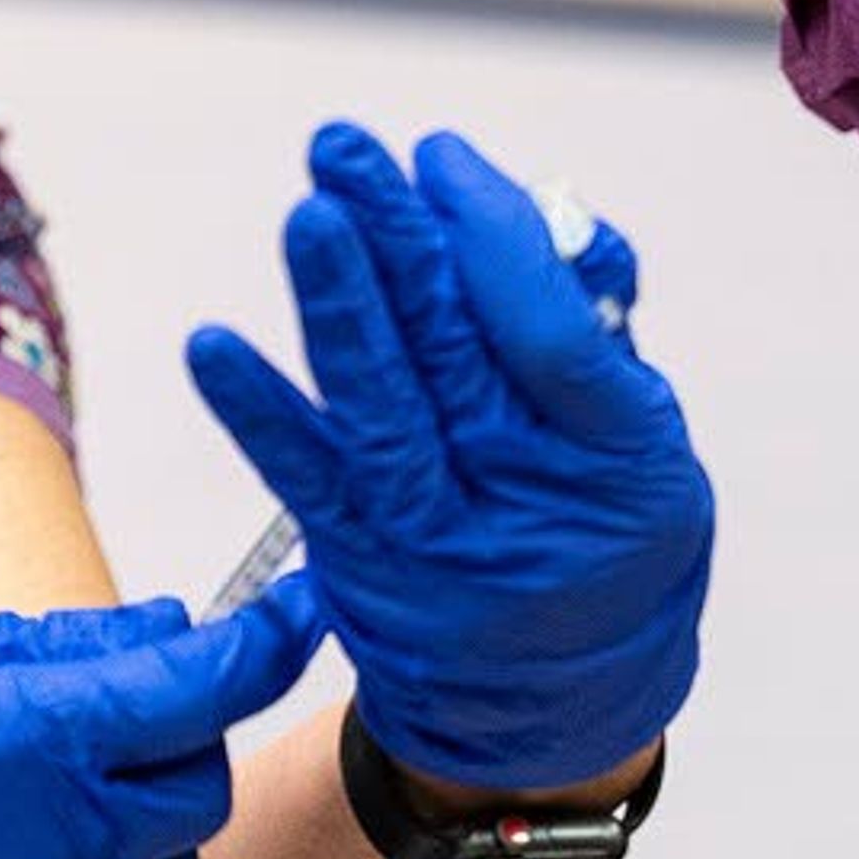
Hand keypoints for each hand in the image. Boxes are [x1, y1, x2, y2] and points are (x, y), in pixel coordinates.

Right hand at [0, 580, 324, 858]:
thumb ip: (54, 645)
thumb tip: (161, 634)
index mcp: (33, 736)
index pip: (200, 683)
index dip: (267, 638)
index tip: (304, 605)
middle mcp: (58, 835)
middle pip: (199, 776)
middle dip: (189, 724)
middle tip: (137, 684)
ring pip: (172, 856)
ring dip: (158, 804)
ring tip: (84, 759)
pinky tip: (67, 832)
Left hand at [185, 125, 711, 792]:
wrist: (553, 710)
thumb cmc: (605, 532)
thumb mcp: (646, 440)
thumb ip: (593, 324)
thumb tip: (529, 205)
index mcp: (621, 465)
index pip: (549, 336)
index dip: (492, 238)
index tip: (439, 156)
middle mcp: (524, 508)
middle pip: (453, 355)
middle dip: (397, 240)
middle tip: (345, 148)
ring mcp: (436, 545)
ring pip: (379, 408)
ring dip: (335, 304)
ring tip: (307, 212)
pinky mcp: (359, 566)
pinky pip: (303, 478)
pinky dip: (258, 411)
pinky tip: (212, 348)